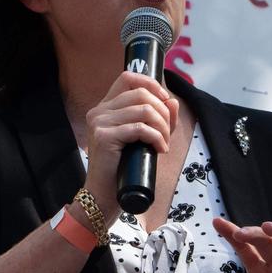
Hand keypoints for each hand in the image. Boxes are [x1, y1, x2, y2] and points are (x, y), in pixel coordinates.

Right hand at [82, 71, 178, 223]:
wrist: (103, 195)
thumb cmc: (123, 168)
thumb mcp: (143, 139)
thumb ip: (158, 119)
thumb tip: (172, 101)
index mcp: (105, 107)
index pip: (127, 78)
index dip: (150, 83)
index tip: (164, 99)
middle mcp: (99, 111)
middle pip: (140, 93)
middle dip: (162, 111)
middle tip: (167, 133)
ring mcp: (99, 123)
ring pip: (143, 110)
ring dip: (162, 127)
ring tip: (163, 143)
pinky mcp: (104, 137)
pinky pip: (140, 128)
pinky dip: (156, 138)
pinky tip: (159, 149)